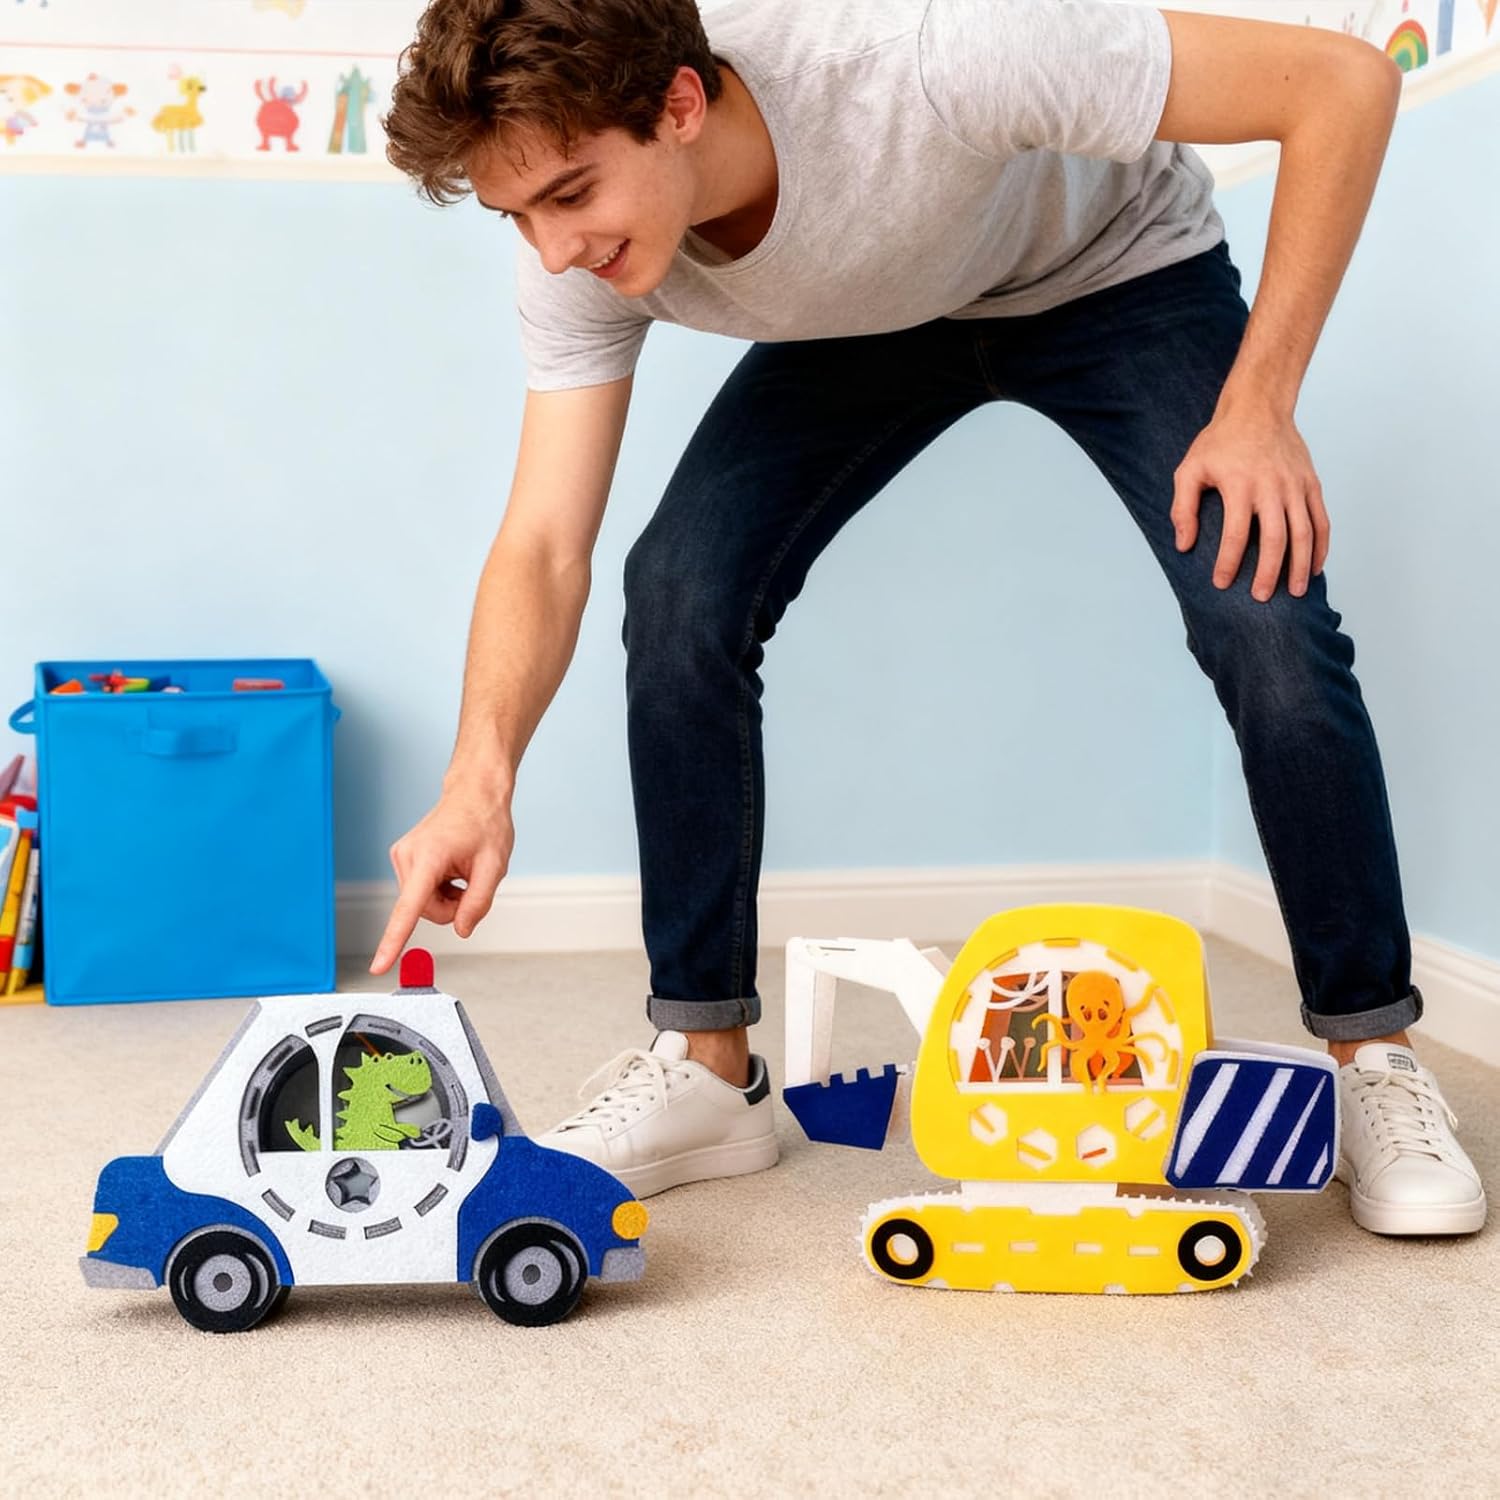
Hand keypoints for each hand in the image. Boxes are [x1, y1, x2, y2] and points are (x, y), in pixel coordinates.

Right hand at [370, 780, 514, 974]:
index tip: (378, 966)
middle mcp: (406, 856)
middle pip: (425, 911)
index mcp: (428, 857)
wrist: (474, 794)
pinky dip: (440, 889)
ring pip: (422, 904)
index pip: (408, 909)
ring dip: (446, 897)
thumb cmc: (485, 823)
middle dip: (451, 908)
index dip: (393, 941)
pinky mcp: (402, 859)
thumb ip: (478, 903)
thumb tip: (461, 930)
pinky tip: (451, 869)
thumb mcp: (495, 866)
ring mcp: (401, 856)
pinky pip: (420, 892)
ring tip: (462, 871)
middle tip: (471, 883)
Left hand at [1171, 407, 1329, 601]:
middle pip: (1275, 537)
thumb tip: (1183, 546)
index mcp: (1240, 484)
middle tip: (1260, 597)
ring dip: (1301, 565)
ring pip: (1304, 531)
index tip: (1221, 583)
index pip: (1235, 533)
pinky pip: (1321, 519)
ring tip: (1295, 592)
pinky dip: (1321, 546)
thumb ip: (1183, 508)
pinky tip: (1315, 567)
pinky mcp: (1311, 483)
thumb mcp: (1190, 469)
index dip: (1228, 561)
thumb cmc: (1220, 442)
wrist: (1258, 408)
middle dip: (1269, 571)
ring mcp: (1295, 485)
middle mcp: (1271, 486)